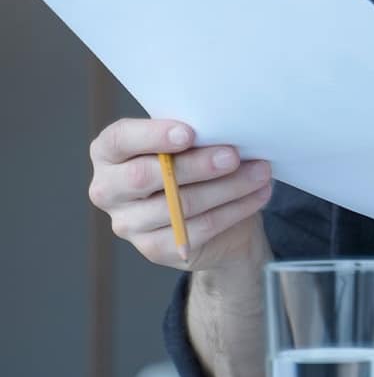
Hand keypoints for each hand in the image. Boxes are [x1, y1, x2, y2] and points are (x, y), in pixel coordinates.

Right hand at [88, 119, 272, 270]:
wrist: (212, 213)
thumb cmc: (196, 162)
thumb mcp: (191, 142)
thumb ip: (194, 134)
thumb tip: (225, 127)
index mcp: (110, 152)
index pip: (119, 140)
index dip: (152, 135)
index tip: (189, 133)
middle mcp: (109, 189)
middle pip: (146, 176)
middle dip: (196, 164)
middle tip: (233, 156)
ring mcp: (127, 223)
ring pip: (180, 205)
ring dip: (228, 187)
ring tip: (260, 172)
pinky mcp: (153, 249)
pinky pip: (199, 229)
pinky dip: (234, 209)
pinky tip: (258, 194)